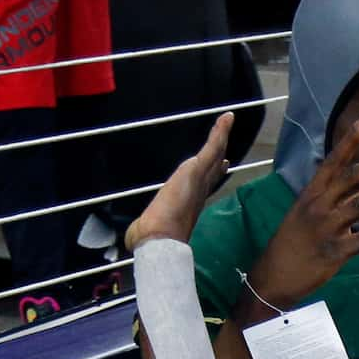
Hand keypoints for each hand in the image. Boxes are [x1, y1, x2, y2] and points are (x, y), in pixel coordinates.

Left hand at [125, 112, 234, 250]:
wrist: (160, 238)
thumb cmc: (153, 239)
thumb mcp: (147, 231)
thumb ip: (140, 232)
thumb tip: (130, 242)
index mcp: (191, 204)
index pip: (206, 185)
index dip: (215, 175)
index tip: (223, 166)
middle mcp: (199, 190)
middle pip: (213, 167)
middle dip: (221, 153)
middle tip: (227, 138)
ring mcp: (200, 178)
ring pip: (215, 153)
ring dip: (222, 135)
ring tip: (228, 120)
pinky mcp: (197, 169)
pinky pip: (212, 146)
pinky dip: (220, 131)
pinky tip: (227, 117)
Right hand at [245, 115, 358, 307]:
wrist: (273, 277)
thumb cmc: (291, 244)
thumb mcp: (307, 215)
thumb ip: (336, 199)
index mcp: (311, 193)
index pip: (333, 161)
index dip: (350, 141)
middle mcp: (319, 205)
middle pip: (352, 178)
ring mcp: (327, 228)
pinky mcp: (336, 251)